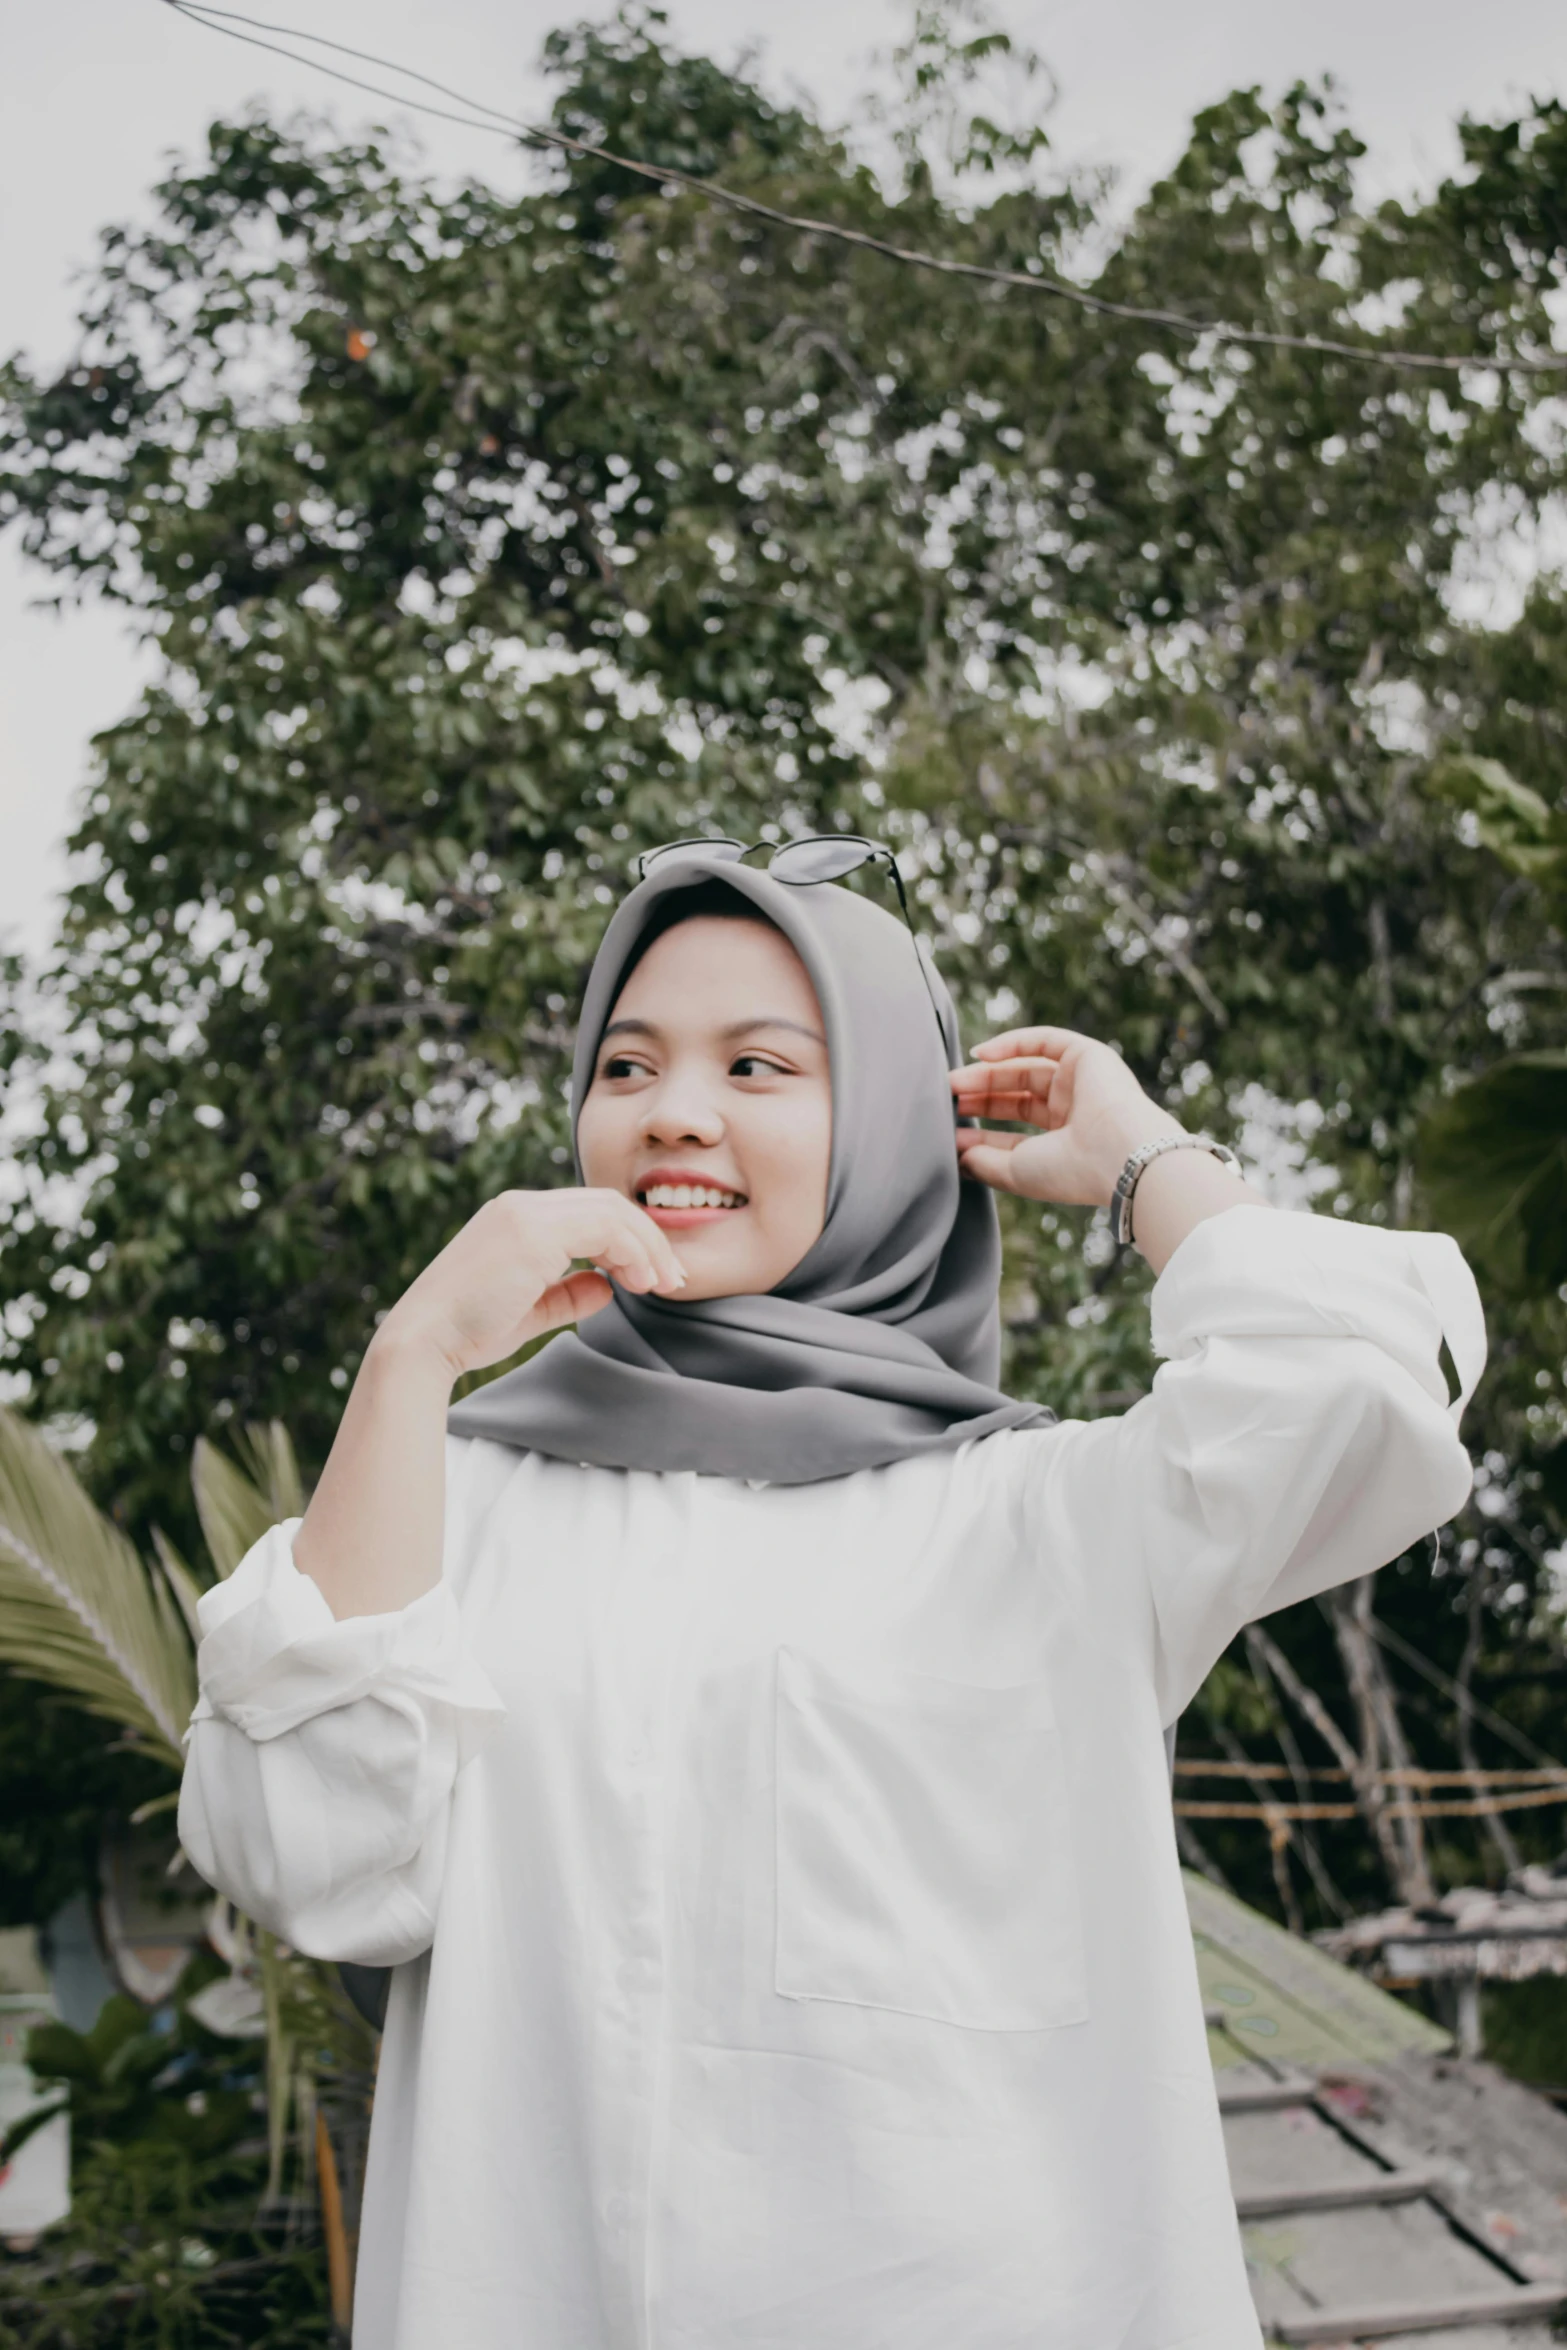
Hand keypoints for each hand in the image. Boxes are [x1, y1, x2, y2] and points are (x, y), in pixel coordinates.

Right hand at [375, 1187, 686, 1383]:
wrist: (424, 1343)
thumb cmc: (467, 1333)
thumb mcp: (529, 1310)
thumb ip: (568, 1294)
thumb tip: (608, 1286)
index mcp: (515, 1217)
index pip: (590, 1212)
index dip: (631, 1240)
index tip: (655, 1276)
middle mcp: (520, 1205)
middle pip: (607, 1204)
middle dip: (649, 1239)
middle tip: (673, 1279)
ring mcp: (524, 1213)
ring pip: (610, 1211)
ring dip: (646, 1246)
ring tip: (662, 1283)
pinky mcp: (531, 1232)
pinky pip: (602, 1227)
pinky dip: (631, 1251)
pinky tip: (639, 1281)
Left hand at [950, 1026, 1181, 1207]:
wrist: (1116, 1155)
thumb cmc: (1068, 1171)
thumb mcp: (1014, 1171)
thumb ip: (982, 1161)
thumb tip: (956, 1153)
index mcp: (1065, 1144)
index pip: (1014, 1134)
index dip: (980, 1132)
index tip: (949, 1133)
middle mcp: (1075, 1112)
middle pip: (1016, 1097)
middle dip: (980, 1096)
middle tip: (947, 1097)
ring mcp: (1082, 1082)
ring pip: (1025, 1068)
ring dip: (987, 1072)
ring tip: (953, 1081)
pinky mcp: (1088, 1055)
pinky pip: (1044, 1040)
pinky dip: (1012, 1043)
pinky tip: (980, 1054)